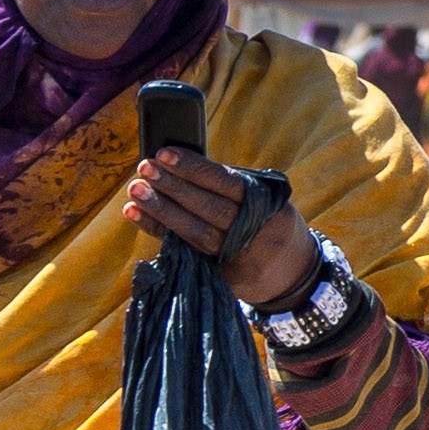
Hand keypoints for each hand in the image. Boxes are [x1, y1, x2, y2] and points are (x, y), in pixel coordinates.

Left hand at [122, 149, 317, 308]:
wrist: (294, 274)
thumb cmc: (269, 224)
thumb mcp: (267, 203)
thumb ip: (232, 189)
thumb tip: (182, 166)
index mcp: (267, 205)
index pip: (228, 183)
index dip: (196, 169)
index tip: (166, 153)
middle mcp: (253, 231)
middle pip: (208, 207)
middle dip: (174, 186)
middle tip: (144, 167)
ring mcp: (235, 256)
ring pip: (194, 231)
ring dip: (161, 209)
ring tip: (136, 190)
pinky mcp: (219, 276)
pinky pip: (183, 249)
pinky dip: (158, 230)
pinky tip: (134, 213)